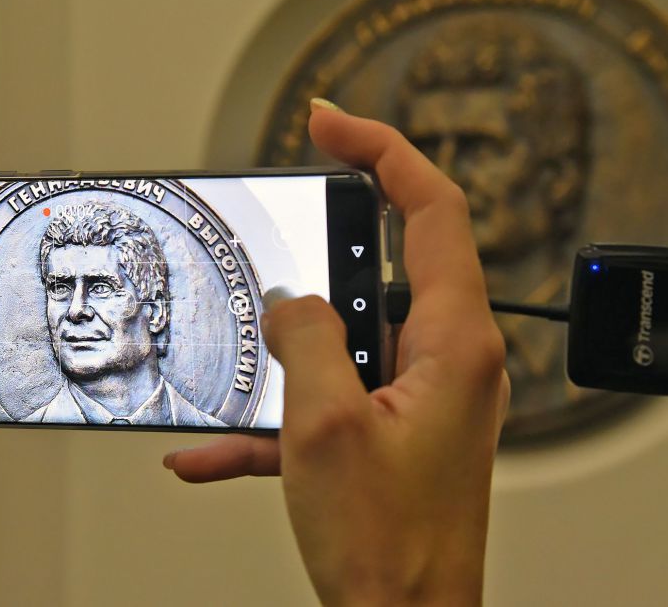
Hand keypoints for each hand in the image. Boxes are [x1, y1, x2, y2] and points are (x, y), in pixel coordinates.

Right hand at [164, 102, 509, 603]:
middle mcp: (449, 360)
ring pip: (349, 336)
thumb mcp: (326, 426)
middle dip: (326, 244)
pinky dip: (277, 415)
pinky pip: (329, 401)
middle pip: (393, 261)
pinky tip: (212, 447)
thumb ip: (307, 340)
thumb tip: (292, 302)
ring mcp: (421, 396)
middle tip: (279, 220)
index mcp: (455, 342)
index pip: (433, 208)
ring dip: (288, 347)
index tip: (330, 121)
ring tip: (240, 355)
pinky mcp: (392, 432)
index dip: (383, 150)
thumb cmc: (390, 546)